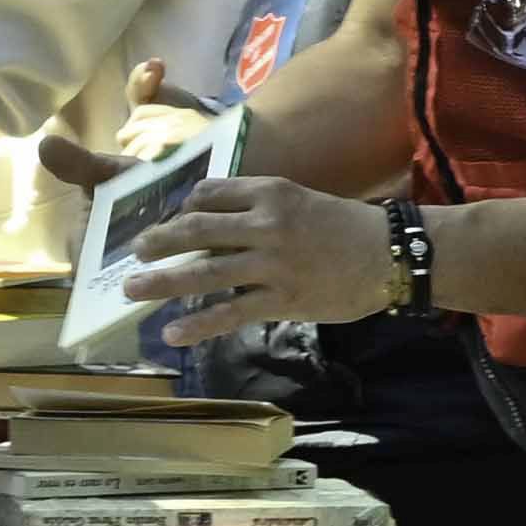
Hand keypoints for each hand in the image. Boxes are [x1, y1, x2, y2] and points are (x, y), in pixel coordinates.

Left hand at [132, 174, 404, 331]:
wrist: (393, 255)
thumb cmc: (347, 227)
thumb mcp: (301, 201)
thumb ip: (259, 208)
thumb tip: (212, 228)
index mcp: (270, 191)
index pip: (209, 193)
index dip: (182, 208)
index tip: (168, 223)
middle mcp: (266, 223)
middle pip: (196, 229)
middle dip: (158, 241)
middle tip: (134, 251)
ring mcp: (273, 264)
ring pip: (204, 273)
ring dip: (162, 281)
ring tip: (132, 289)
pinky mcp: (283, 299)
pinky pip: (230, 313)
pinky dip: (197, 324)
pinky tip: (173, 333)